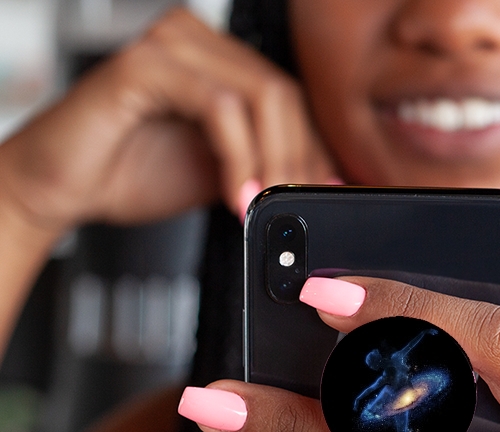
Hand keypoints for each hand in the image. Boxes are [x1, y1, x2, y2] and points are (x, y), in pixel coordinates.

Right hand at [0, 8, 335, 234]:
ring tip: (263, 206)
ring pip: (261, 95)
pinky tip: (236, 195)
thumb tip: (316, 182)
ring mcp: (170, 46)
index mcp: (218, 62)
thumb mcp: (220, 174)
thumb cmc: (131, 173)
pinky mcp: (145, 65)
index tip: (321, 195)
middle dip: (298, 161)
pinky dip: (238, 157)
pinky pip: (219, 106)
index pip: (289, 98)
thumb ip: (263, 167)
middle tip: (293, 207)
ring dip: (273, 161)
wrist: (64, 186)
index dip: (313, 150)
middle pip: (284, 94)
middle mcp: (197, 42)